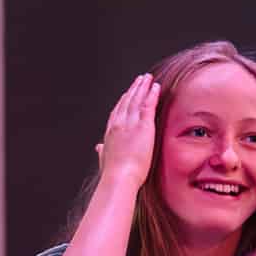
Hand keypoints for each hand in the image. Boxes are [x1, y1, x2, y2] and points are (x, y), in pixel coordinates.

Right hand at [96, 74, 159, 189]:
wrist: (119, 177)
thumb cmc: (113, 173)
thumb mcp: (104, 160)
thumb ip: (102, 151)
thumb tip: (99, 147)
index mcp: (110, 132)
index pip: (117, 112)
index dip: (122, 101)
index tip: (127, 94)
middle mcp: (118, 124)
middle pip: (126, 102)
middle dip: (133, 89)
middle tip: (140, 80)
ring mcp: (130, 123)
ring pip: (136, 100)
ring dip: (142, 87)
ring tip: (148, 78)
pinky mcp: (143, 126)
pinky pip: (148, 105)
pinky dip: (151, 94)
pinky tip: (156, 87)